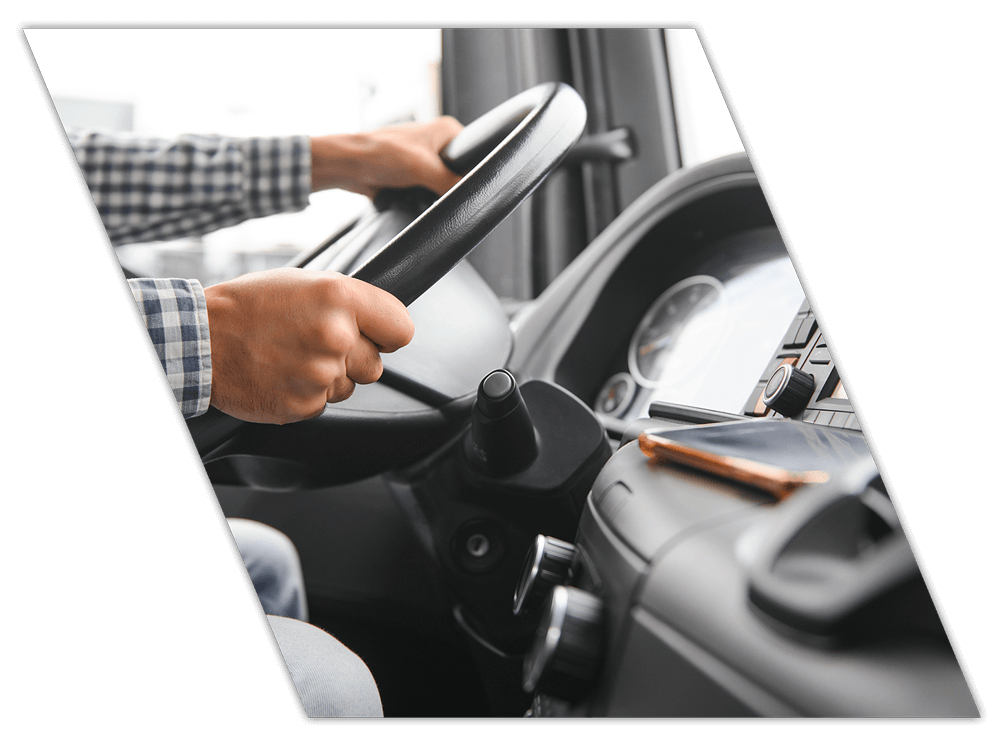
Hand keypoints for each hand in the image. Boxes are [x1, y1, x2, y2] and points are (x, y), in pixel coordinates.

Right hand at [204, 268, 413, 423]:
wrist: (201, 340)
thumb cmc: (248, 306)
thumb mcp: (304, 283)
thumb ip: (348, 303)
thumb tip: (382, 323)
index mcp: (339, 297)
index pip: (401, 328)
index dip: (388, 334)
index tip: (378, 336)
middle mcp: (336, 335)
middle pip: (376, 364)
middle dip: (352, 358)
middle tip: (313, 343)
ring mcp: (320, 374)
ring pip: (349, 385)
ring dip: (328, 377)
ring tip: (291, 356)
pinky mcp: (304, 405)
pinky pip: (323, 403)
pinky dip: (305, 394)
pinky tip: (281, 374)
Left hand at [310, 116, 463, 198]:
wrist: (347, 166)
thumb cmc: (379, 154)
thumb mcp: (423, 169)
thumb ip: (451, 183)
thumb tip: (474, 198)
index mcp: (447, 130)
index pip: (477, 154)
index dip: (477, 173)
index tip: (474, 189)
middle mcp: (438, 144)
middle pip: (462, 173)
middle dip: (455, 188)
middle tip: (447, 196)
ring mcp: (426, 161)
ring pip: (445, 186)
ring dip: (438, 196)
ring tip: (430, 198)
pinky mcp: (414, 176)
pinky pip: (429, 193)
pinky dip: (425, 200)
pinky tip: (420, 203)